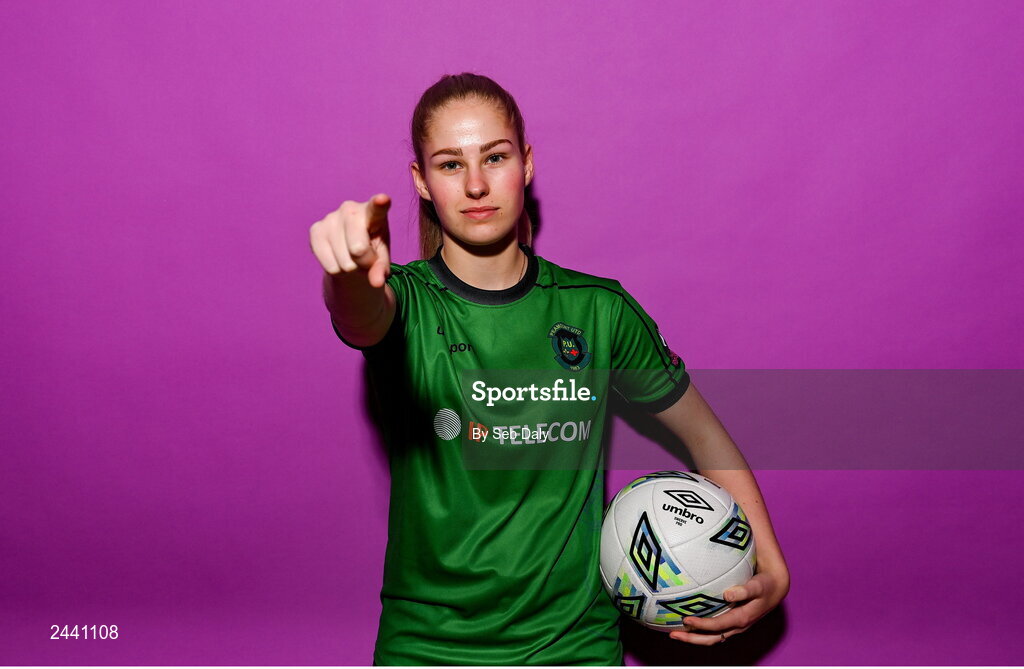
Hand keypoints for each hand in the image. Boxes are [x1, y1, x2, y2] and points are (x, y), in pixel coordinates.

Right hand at [309, 193, 391, 287]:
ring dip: (350, 268)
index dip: (379, 203)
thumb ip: (382, 269)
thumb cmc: (372, 249)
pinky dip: (337, 270)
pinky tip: (338, 257)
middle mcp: (350, 209)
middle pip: (358, 249)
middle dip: (364, 262)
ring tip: (351, 257)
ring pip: (344, 262)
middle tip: (365, 257)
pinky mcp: (315, 230)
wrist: (350, 251)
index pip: (377, 209)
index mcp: (373, 213)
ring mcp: (330, 218)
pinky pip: (330, 265)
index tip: (382, 199)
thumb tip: (376, 282)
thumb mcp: (382, 259)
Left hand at [668, 565, 788, 645]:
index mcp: (742, 619)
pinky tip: (687, 624)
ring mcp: (734, 626)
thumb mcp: (758, 585)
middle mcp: (737, 626)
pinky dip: (700, 631)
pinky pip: (714, 631)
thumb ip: (745, 590)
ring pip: (712, 637)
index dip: (702, 625)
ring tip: (674, 633)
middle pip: (712, 638)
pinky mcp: (732, 622)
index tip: (686, 620)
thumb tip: (727, 594)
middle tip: (673, 634)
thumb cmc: (765, 584)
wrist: (775, 588)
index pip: (719, 626)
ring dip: (694, 638)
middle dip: (692, 638)